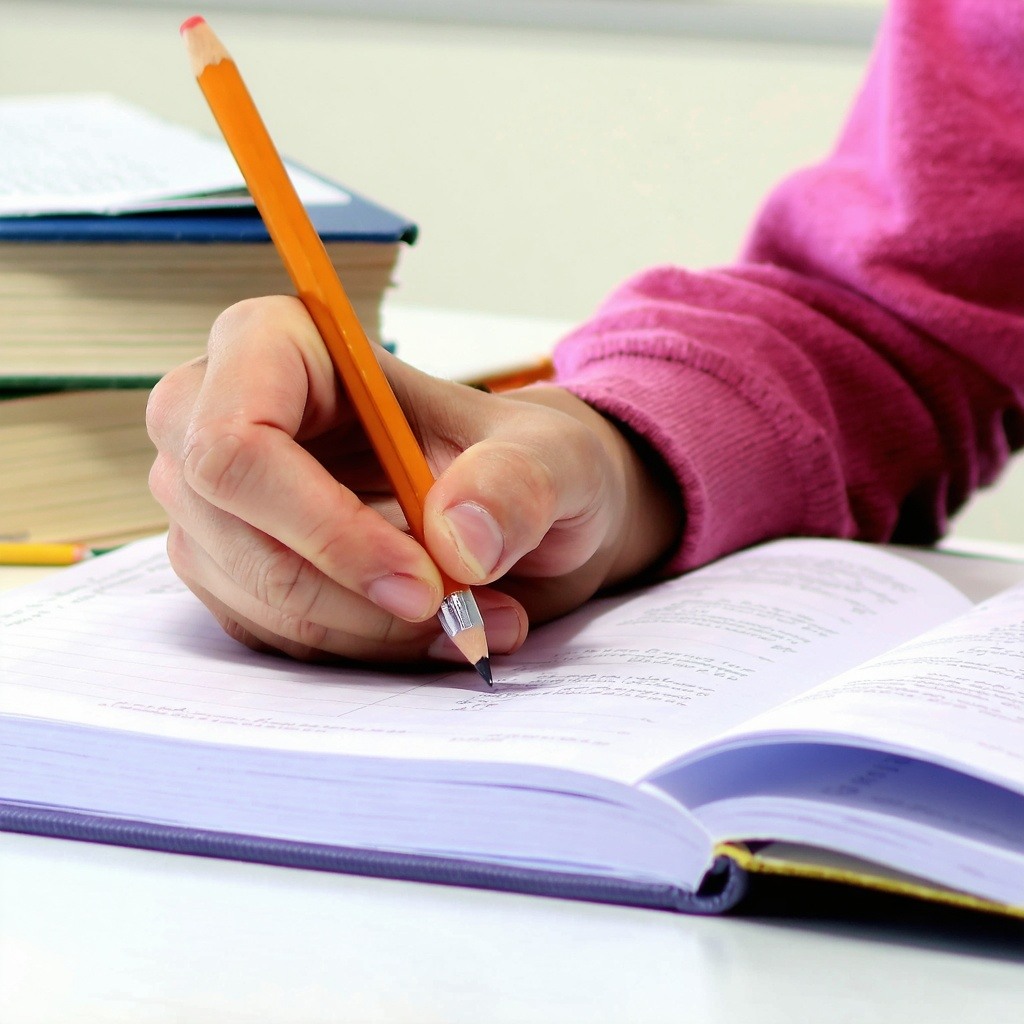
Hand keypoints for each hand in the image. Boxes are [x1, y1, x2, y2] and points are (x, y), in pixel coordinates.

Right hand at [147, 296, 679, 664]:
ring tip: (471, 619)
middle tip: (462, 614)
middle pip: (232, 528)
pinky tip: (423, 630)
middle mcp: (219, 416)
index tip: (424, 582)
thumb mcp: (555, 457)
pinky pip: (269, 632)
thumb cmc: (526, 459)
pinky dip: (355, 648)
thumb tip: (459, 540)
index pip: (238, 441)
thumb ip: (519, 482)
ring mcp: (215, 499)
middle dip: (353, 593)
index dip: (323, 525)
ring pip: (253, 592)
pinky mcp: (233, 567)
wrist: (521, 511)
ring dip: (367, 631)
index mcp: (279, 344)